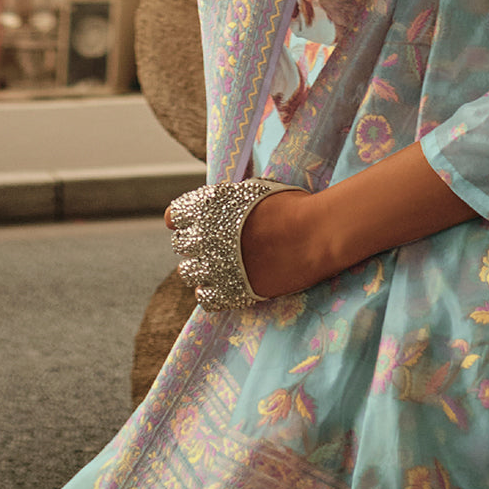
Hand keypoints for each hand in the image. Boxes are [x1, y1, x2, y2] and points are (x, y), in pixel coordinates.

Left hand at [164, 182, 327, 306]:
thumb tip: (218, 204)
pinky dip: (209, 291)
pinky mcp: (231, 292)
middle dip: (193, 242)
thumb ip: (228, 199)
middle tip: (210, 243)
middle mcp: (205, 236)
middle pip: (180, 244)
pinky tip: (221, 285)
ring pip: (188, 272)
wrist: (314, 234)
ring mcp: (216, 266)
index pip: (175, 215)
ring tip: (216, 265)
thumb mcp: (253, 190)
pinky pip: (205, 298)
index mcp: (208, 207)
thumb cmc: (291, 205)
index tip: (191, 222)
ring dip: (199, 267)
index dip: (182, 218)